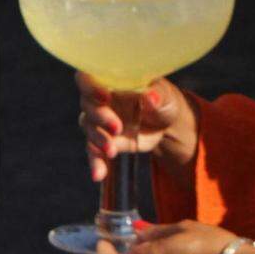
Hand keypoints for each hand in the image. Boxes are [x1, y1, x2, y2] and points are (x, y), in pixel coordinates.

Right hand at [77, 72, 194, 182]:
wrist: (166, 125)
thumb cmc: (164, 101)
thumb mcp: (166, 97)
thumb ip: (158, 95)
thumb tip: (151, 96)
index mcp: (111, 82)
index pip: (89, 78)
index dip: (92, 87)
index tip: (105, 97)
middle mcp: (100, 100)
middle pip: (88, 105)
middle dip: (100, 117)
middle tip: (117, 128)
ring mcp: (99, 122)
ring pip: (89, 128)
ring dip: (98, 140)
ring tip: (112, 151)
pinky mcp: (104, 141)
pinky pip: (94, 152)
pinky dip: (95, 163)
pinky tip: (99, 175)